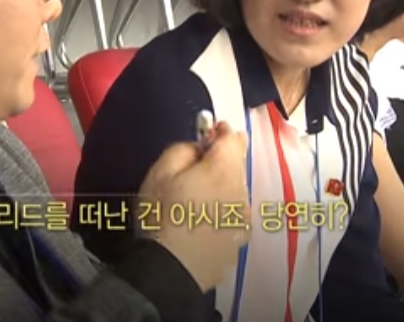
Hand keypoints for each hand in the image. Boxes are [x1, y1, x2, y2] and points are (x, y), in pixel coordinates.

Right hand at [138, 121, 248, 289]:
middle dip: (220, 162)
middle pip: (236, 167)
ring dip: (221, 190)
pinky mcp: (239, 243)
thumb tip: (198, 148)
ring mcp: (243, 221)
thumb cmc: (161, 216)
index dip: (221, 133)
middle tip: (195, 169)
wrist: (169, 271)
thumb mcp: (160, 172)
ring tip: (195, 202)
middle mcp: (242, 193)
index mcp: (224, 171)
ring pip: (235, 194)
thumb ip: (183, 149)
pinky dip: (220, 216)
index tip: (207, 134)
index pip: (234, 139)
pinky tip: (201, 226)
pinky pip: (231, 219)